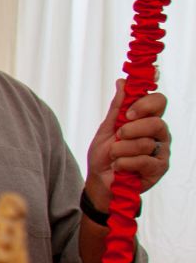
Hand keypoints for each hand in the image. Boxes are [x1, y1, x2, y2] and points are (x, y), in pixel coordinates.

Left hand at [85, 86, 170, 206]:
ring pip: (145, 143)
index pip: (159, 101)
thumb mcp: (107, 128)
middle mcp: (159, 134)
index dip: (145, 104)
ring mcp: (162, 151)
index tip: (128, 113)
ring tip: (115, 156)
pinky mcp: (160, 168)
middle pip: (156, 122)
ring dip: (121, 150)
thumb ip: (117, 108)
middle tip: (119, 136)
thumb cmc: (105, 155)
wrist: (100, 181)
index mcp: (148, 120)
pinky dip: (124, 163)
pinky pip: (143, 161)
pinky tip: (119, 167)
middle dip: (131, 129)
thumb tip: (123, 82)